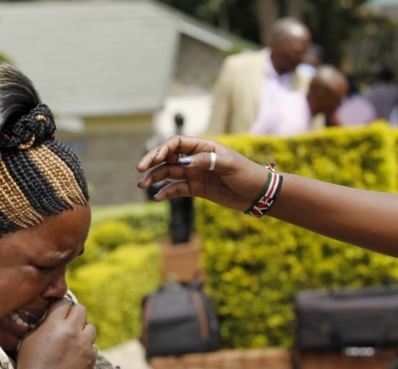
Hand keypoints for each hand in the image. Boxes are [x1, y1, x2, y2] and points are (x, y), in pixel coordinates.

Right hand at [14, 299, 96, 368]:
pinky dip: (85, 349)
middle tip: (67, 323)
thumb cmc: (30, 364)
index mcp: (55, 324)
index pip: (64, 302)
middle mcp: (73, 331)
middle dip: (74, 314)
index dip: (59, 307)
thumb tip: (52, 316)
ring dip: (82, 331)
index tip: (56, 312)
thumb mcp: (29, 337)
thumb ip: (43, 323)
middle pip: (82, 310)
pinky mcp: (91, 359)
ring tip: (72, 340)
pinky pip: (92, 347)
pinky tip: (74, 356)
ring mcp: (84, 346)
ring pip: (91, 327)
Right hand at [136, 135, 268, 212]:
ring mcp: (194, 174)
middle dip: (152, 161)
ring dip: (154, 178)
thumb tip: (182, 163)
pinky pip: (176, 189)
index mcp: (203, 147)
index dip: (163, 148)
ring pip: (168, 173)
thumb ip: (205, 161)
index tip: (155, 159)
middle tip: (139, 169)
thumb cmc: (246, 173)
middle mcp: (195, 158)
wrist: (258, 194)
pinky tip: (157, 197)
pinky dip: (165, 192)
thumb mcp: (228, 164)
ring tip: (142, 185)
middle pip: (168, 157)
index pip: (177, 143)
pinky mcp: (196, 189)